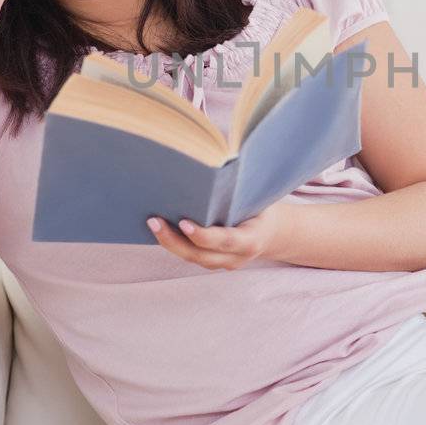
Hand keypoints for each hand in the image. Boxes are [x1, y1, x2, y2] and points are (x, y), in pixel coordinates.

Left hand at [146, 201, 292, 270]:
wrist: (273, 234)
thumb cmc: (262, 207)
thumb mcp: (259, 199)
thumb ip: (240, 190)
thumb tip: (217, 161)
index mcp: (251, 240)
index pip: (226, 241)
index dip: (204, 235)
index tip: (184, 222)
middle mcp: (237, 257)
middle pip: (201, 255)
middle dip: (174, 240)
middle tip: (154, 221)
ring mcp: (224, 263)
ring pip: (192, 258)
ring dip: (169, 242)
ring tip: (152, 222)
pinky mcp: (212, 262)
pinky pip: (191, 255)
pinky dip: (174, 243)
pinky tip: (160, 228)